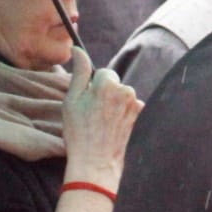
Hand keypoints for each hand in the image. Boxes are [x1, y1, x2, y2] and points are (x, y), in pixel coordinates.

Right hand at [61, 46, 143, 191]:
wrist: (96, 161)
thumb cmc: (79, 131)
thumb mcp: (72, 99)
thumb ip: (78, 72)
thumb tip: (77, 50)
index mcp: (107, 83)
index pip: (103, 72)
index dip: (93, 86)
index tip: (87, 101)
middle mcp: (125, 90)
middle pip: (114, 82)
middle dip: (104, 92)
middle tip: (92, 113)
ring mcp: (134, 103)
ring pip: (121, 94)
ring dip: (113, 102)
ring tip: (101, 121)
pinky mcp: (139, 115)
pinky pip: (129, 105)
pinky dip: (121, 112)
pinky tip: (111, 125)